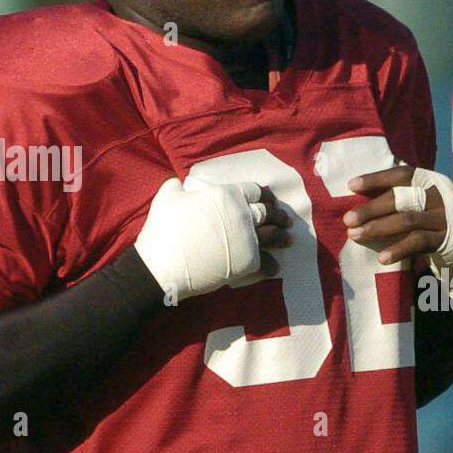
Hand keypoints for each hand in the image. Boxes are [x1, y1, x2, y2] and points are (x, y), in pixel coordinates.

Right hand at [134, 177, 290, 300]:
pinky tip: (276, 267)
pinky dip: (272, 265)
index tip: (270, 198)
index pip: (253, 190)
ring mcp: (247, 239)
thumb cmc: (163, 229)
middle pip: (267, 212)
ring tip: (289, 239)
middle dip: (278, 215)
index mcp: (226, 195)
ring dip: (282, 237)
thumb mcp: (167, 196)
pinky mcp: (247, 262)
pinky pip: (266, 262)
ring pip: (272, 235)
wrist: (162, 266)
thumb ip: (179, 187)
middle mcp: (242, 214)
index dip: (264, 194)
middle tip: (285, 219)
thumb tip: (181, 185)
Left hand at [345, 166, 452, 288]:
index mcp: (430, 182)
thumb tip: (355, 201)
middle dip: (371, 208)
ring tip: (355, 236)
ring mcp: (445, 218)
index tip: (351, 185)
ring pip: (407, 220)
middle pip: (401, 197)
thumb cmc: (432, 223)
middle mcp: (439, 196)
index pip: (402, 174)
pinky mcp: (448, 240)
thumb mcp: (419, 205)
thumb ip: (397, 199)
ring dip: (378, 228)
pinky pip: (419, 242)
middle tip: (348, 220)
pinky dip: (398, 249)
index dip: (377, 178)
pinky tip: (381, 258)